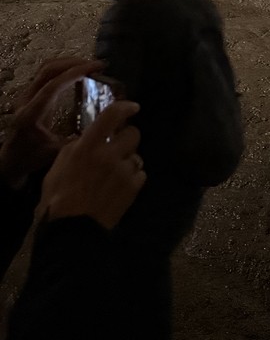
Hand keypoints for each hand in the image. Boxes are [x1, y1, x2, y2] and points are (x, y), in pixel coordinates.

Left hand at [0, 56, 100, 189]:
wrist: (11, 160)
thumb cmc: (32, 158)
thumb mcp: (56, 152)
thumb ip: (77, 140)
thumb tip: (102, 127)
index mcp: (31, 114)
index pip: (53, 86)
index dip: (75, 73)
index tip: (95, 68)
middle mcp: (25, 100)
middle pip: (47, 70)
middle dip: (73, 63)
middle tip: (95, 64)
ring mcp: (25, 95)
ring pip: (45, 68)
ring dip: (67, 63)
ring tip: (88, 66)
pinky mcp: (29, 94)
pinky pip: (45, 73)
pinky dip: (62, 68)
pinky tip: (76, 73)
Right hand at [40, 101, 144, 230]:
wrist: (71, 232)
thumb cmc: (57, 199)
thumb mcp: (58, 167)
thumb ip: (75, 148)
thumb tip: (85, 138)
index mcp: (88, 146)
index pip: (112, 115)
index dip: (125, 107)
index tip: (132, 107)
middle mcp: (110, 154)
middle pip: (133, 133)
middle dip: (127, 138)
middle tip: (117, 148)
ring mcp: (124, 171)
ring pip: (137, 155)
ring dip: (129, 161)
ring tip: (116, 173)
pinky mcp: (133, 188)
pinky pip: (140, 174)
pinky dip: (133, 178)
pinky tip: (120, 186)